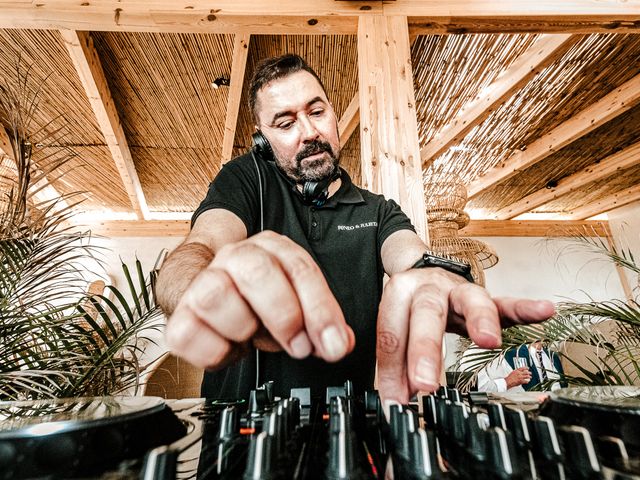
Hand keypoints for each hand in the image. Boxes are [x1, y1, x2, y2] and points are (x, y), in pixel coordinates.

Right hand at [165, 231, 354, 368]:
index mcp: (271, 250)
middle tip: (299, 346)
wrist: (211, 300)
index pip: (299, 269)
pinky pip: (187, 333)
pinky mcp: (180, 315)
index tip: (333, 344)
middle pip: (256, 271)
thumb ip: (320, 323)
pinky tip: (229, 349)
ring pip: (216, 295)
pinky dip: (213, 351)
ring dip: (243, 327)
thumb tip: (338, 343)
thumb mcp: (297, 306)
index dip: (320, 309)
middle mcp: (234, 258)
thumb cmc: (259, 302)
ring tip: (252, 338)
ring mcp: (203, 282)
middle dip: (284, 315)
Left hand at [376, 267, 554, 403]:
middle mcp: (429, 287)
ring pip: (469, 300)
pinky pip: (507, 303)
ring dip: (479, 320)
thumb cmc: (409, 306)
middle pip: (426, 315)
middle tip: (424, 385)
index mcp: (399, 293)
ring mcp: (459, 291)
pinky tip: (544, 311)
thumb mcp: (396, 328)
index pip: (393, 333)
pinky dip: (525, 309)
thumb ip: (396, 364)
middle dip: (425, 350)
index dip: (392, 370)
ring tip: (489, 340)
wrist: (424, 271)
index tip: (395, 400)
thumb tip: (395, 402)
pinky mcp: (486, 298)